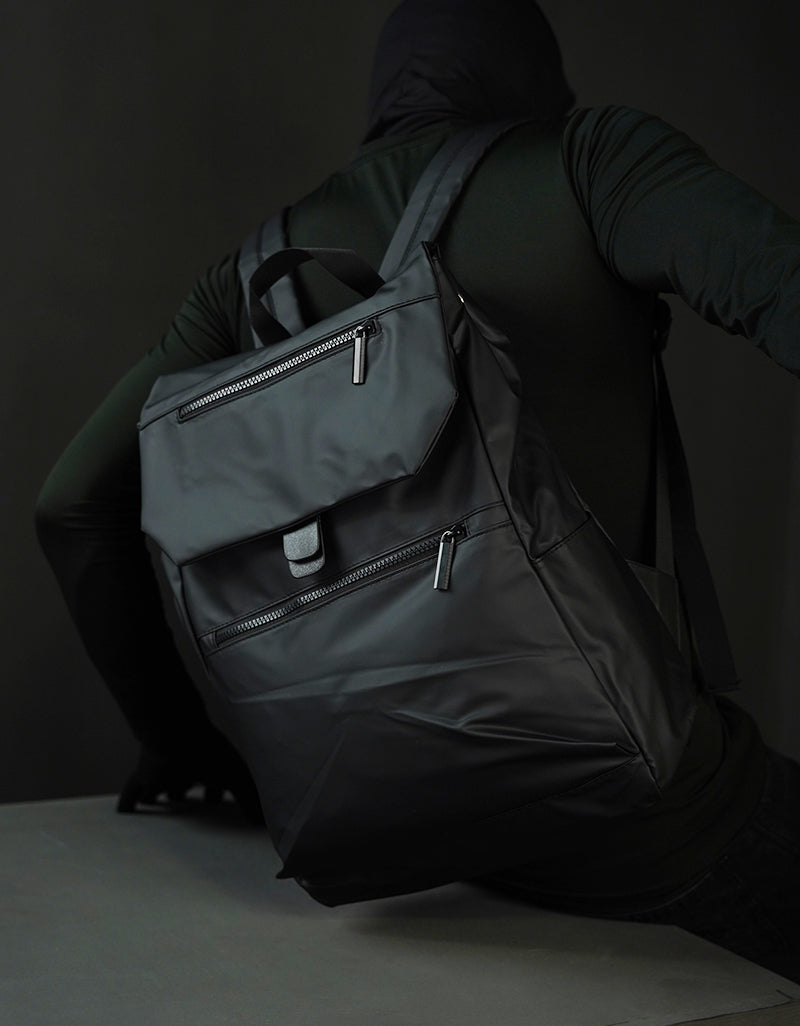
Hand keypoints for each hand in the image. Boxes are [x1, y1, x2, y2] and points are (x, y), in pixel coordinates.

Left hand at [117, 739, 263, 824]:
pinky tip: (124, 814)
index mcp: (208, 770)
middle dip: (185, 797)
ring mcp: (163, 774)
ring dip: (158, 798)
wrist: (174, 731)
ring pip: (159, 789)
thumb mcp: (234, 775)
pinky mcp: (143, 775)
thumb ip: (249, 798)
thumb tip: (262, 821)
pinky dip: (128, 804)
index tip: (218, 806)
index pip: (214, 788)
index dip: (216, 796)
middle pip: (184, 786)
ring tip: (158, 810)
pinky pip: (132, 794)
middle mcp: (186, 771)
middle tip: (187, 809)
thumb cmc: (207, 750)